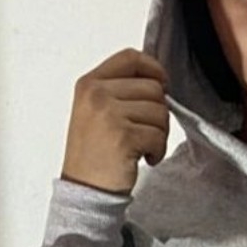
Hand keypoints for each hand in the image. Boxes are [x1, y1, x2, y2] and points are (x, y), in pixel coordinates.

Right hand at [60, 48, 169, 195]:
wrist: (84, 190)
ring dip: (159, 133)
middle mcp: (97, 94)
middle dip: (158, 113)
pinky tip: (145, 159)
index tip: (162, 85)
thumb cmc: (93, 154)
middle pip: (152, 87)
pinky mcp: (123, 136)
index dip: (153, 68)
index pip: (130, 57)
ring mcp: (109, 114)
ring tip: (143, 147)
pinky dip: (158, 150)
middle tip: (147, 133)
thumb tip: (158, 80)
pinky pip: (158, 135)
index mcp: (89, 83)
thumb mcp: (94, 111)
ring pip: (160, 111)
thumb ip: (118, 90)